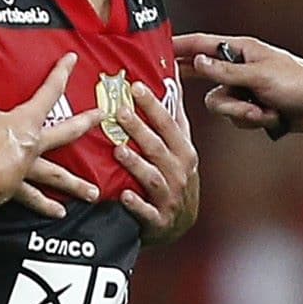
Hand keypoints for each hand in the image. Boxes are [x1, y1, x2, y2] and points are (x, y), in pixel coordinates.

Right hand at [0, 46, 102, 216]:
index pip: (48, 92)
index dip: (60, 73)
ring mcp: (27, 168)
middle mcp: (34, 145)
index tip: (73, 59)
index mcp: (27, 122)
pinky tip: (59, 213)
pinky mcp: (16, 188)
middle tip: (103, 119)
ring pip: (56, 175)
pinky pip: (33, 197)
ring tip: (92, 193)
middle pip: (65, 133)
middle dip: (85, 123)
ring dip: (74, 183)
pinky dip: (45, 205)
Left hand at [111, 80, 198, 243]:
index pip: (168, 124)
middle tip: (120, 112)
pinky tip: (124, 195)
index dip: (153, 105)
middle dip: (140, 129)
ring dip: (136, 164)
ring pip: (153, 178)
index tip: (136, 86)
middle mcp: (179, 172)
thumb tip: (172, 80)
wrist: (180, 222)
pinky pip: (147, 211)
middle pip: (158, 147)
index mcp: (183, 152)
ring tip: (119, 149)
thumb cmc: (177, 178)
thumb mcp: (181, 148)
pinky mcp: (158, 219)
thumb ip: (174, 117)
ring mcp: (169, 196)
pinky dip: (136, 204)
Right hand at [173, 33, 302, 135]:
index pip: (202, 45)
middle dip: (219, 92)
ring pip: (220, 104)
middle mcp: (239, 68)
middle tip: (202, 95)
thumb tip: (197, 61)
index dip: (180, 46)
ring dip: (241, 112)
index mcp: (240, 51)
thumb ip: (225, 71)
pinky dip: (252, 120)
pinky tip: (271, 116)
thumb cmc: (297, 82)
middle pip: (207, 79)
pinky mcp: (251, 107)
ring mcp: (244, 89)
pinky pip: (236, 117)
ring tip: (263, 110)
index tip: (159, 49)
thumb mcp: (259, 75)